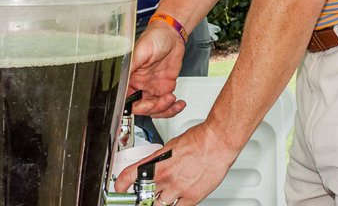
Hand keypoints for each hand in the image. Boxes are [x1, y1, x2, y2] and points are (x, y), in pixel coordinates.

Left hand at [114, 122, 239, 202]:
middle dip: (143, 197)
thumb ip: (161, 160)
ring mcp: (178, 189)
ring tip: (164, 196)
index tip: (119, 190)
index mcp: (157, 163)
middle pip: (144, 195)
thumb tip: (154, 167)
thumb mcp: (171, 146)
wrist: (218, 142)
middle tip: (146, 195)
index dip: (120, 185)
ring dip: (158, 202)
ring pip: (159, 205)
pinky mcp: (191, 197)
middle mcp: (165, 177)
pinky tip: (177, 201)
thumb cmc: (199, 139)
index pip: (129, 176)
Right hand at [129, 22, 187, 118]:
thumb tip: (120, 82)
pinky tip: (178, 104)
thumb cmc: (154, 37)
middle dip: (152, 108)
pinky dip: (172, 108)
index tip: (142, 107)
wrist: (172, 34)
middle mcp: (139, 85)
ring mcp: (152, 87)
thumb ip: (131, 67)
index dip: (131, 107)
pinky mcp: (164, 86)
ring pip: (154, 109)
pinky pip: (166, 104)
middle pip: (140, 108)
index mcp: (129, 78)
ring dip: (163, 109)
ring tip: (172, 99)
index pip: (125, 99)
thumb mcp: (140, 51)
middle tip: (162, 100)